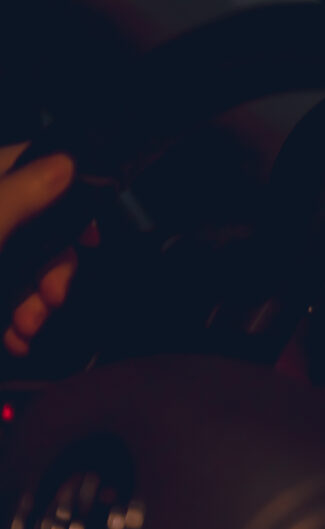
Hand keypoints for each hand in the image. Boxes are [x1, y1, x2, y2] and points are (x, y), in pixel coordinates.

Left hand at [0, 142, 96, 356]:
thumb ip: (18, 195)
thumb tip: (66, 163)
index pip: (25, 164)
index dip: (66, 189)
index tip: (87, 235)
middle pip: (34, 223)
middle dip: (53, 268)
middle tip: (55, 298)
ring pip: (23, 265)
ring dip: (36, 303)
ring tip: (27, 330)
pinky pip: (6, 296)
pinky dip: (16, 321)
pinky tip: (17, 340)